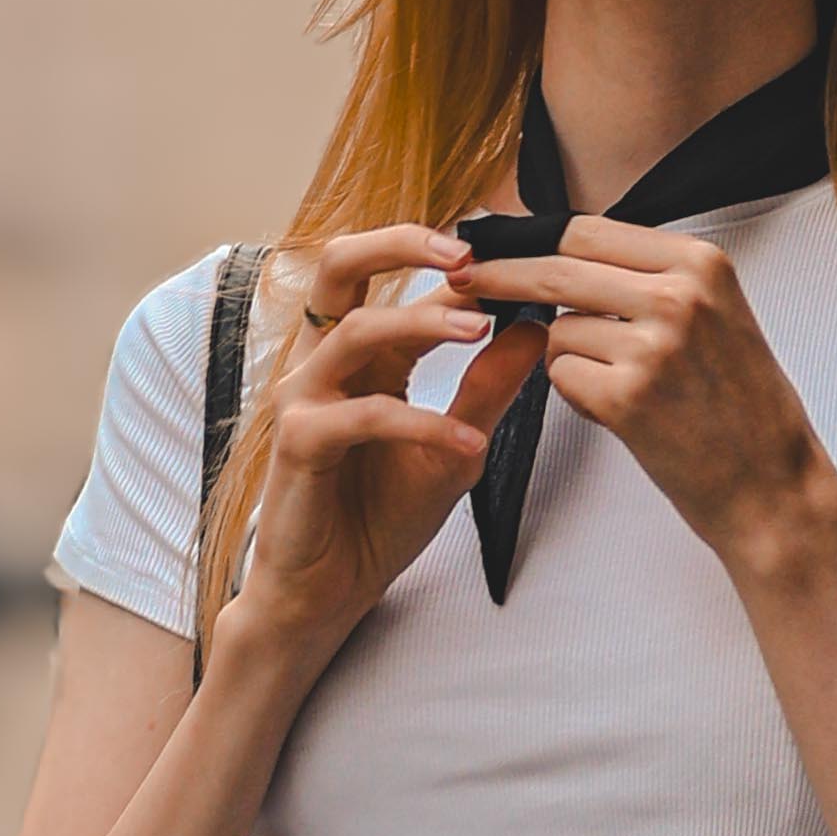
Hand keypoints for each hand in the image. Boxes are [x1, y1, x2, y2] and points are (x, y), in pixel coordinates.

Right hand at [229, 230, 547, 658]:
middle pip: (341, 263)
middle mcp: (324, 361)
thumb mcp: (457, 445)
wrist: (331, 592)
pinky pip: (361, 415)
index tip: (517, 251)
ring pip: (356, 330)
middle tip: (473, 252)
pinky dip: (420, 423)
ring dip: (424, 325)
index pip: (396, 276)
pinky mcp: (299, 443)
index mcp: (361, 353)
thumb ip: (490, 386)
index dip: (453, 257)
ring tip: (487, 329)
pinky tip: (468, 440)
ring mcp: (304, 398)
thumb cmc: (379, 517)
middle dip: (404, 243)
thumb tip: (537, 326)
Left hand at [465, 219, 817, 557]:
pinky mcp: (626, 397)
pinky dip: (576, 394)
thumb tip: (561, 250)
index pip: (587, 230)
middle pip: (556, 267)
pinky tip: (621, 411)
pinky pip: (560, 375)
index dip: (531, 238)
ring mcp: (652, 345)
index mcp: (700, 263)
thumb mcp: (716, 314)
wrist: (772, 484)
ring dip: (568, 357)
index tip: (494, 243)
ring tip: (623, 384)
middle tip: (465, 281)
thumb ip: (649, 278)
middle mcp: (678, 296)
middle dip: (500, 276)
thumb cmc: (742, 405)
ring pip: (555, 329)